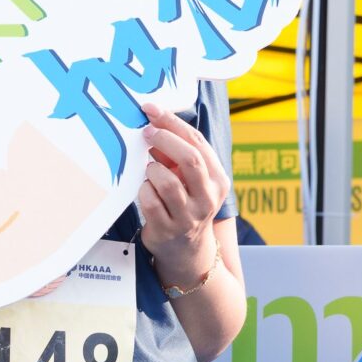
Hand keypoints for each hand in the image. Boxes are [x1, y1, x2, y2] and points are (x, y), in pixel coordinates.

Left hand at [138, 111, 227, 282]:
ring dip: (152, 170)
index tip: (152, 110)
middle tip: (146, 132)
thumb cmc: (186, 204)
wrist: (187, 251)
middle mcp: (207, 198)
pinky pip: (148, 200)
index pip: (198, 142)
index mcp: (218, 179)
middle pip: (189, 159)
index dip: (173, 122)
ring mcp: (188, 216)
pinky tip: (147, 191)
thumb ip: (177, 154)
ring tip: (150, 172)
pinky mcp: (167, 229)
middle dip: (164, 139)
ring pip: (166, 180)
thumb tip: (153, 125)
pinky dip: (143, 190)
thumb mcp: (191, 179)